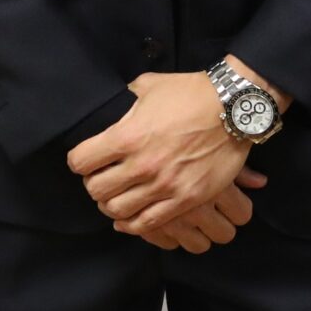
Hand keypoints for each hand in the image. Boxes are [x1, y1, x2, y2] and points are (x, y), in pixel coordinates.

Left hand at [65, 72, 262, 241]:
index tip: (85, 160)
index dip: (79, 161)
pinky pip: (149, 224)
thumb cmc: (188, 93)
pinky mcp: (186, 200)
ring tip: (118, 197)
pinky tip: (131, 218)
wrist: (231, 109)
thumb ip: (125, 102)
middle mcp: (141, 164)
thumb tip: (113, 107)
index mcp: (126, 136)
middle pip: (96, 190)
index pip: (80, 161)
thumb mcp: (147, 87)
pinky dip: (134, 224)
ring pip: (118, 211)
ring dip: (113, 205)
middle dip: (94, 185)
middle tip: (102, 179)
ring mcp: (164, 185)